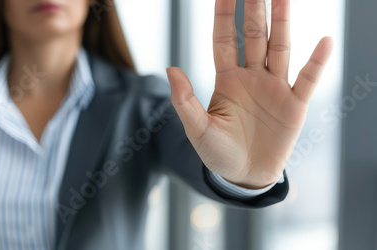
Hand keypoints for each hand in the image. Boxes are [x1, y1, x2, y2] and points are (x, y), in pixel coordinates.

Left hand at [166, 0, 332, 188]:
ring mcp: (274, 88)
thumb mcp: (197, 128)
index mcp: (227, 79)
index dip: (223, 16)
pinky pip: (307, 80)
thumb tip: (170, 69)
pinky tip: (323, 41)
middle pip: (254, 37)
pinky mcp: (293, 105)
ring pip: (279, 49)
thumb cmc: (218, 153)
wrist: (244, 176)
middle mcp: (251, 77)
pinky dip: (316, 62)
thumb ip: (185, 100)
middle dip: (255, 10)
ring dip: (282, 24)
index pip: (224, 40)